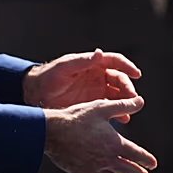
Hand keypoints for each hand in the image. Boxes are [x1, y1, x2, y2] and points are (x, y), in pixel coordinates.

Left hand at [24, 49, 140, 119]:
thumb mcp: (64, 68)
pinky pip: (110, 108)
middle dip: (128, 89)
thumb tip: (99, 53)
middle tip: (132, 99)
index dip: (127, 66)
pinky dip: (118, 113)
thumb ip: (82, 61)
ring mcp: (97, 91)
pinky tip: (123, 119)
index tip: (136, 74)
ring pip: (118, 95)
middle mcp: (98, 76)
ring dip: (126, 102)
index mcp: (93, 64)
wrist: (35, 95)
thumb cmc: (48, 77)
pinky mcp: (94, 105)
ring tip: (129, 111)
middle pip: (120, 80)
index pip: (115, 61)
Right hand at [44, 97, 157, 172]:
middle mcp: (106, 159)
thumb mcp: (102, 107)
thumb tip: (141, 100)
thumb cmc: (77, 117)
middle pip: (127, 170)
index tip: (153, 164)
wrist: (52, 132)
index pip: (137, 155)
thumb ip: (123, 105)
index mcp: (115, 144)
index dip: (147, 160)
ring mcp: (93, 168)